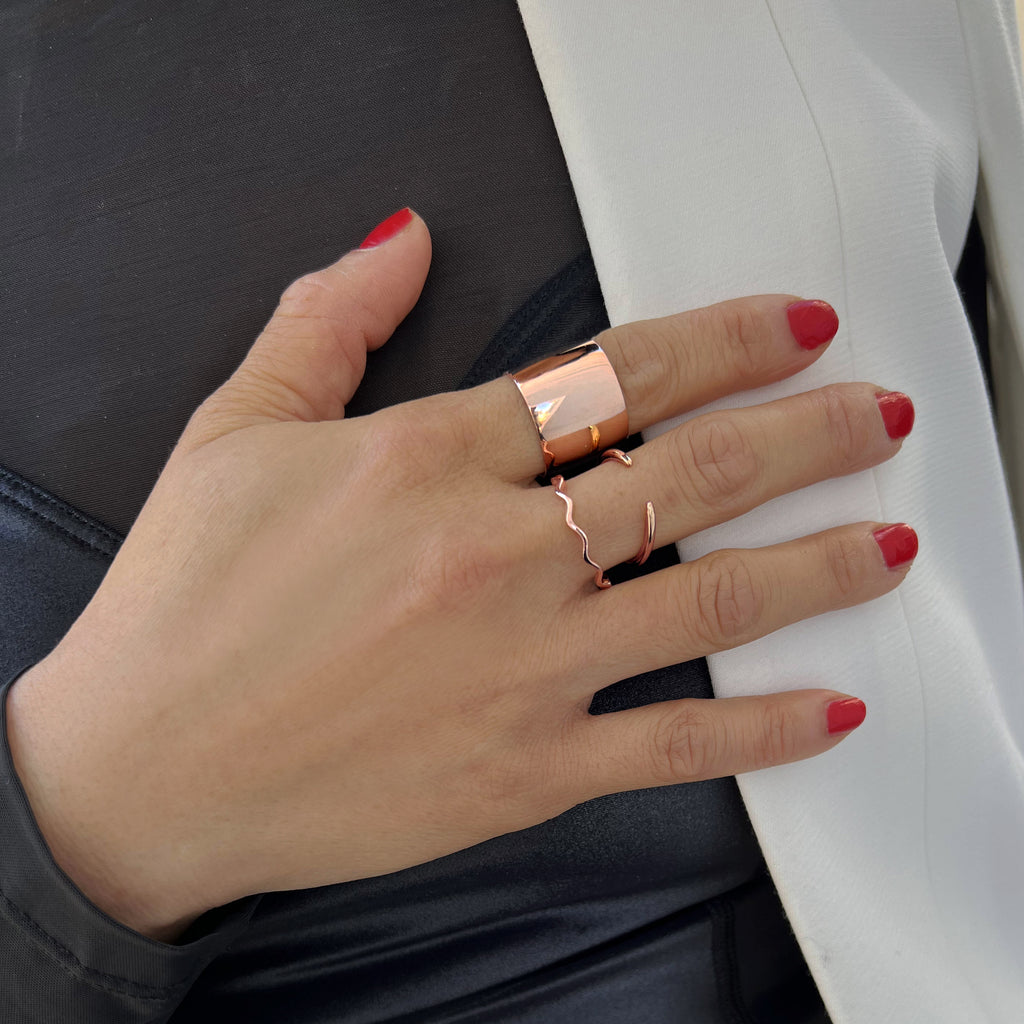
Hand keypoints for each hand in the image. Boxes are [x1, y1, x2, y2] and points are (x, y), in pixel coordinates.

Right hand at [6, 209, 914, 941]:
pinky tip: (828, 709)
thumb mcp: (237, 430)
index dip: (721, 343)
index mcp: (427, 460)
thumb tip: (400, 238)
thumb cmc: (184, 607)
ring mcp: (520, 666)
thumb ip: (330, 321)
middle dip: (802, 433)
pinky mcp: (523, 768)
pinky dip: (762, 728)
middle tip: (874, 413)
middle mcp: (492, 554)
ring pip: (710, 598)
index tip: (789, 330)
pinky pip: (674, 745)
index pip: (614, 375)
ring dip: (817, 562)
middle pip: (689, 472)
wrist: (142, 771)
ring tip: (891, 535)